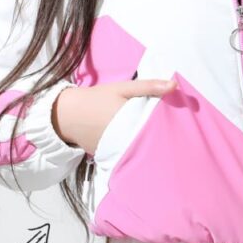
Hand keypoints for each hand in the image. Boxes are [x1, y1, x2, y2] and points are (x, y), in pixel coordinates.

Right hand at [52, 78, 177, 156]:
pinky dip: (130, 149)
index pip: (155, 127)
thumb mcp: (122, 88)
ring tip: (155, 140)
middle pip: (148, 140)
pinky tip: (136, 144)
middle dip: (156, 136)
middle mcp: (123, 140)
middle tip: (168, 134)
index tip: (176, 125)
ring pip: (137, 148)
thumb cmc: (96, 98)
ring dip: (144, 144)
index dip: (166, 126)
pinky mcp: (106, 156)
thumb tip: (174, 85)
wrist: (67, 113)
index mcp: (130, 121)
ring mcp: (114, 151)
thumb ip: (148, 86)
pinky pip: (124, 153)